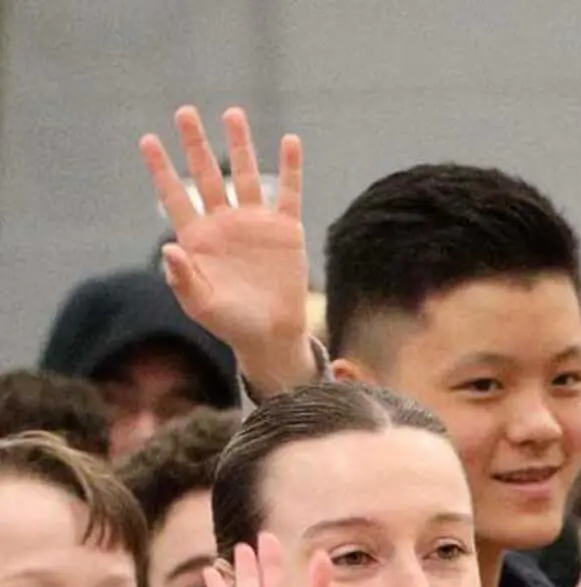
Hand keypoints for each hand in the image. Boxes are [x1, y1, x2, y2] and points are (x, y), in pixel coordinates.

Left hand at [142, 105, 312, 391]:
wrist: (272, 337)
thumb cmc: (232, 325)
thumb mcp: (201, 306)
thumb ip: (182, 278)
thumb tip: (167, 248)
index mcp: (198, 237)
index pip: (175, 196)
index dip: (161, 169)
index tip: (148, 141)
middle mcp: (224, 223)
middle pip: (207, 174)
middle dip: (195, 143)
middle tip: (185, 112)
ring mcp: (255, 223)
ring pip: (246, 175)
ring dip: (240, 144)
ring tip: (233, 114)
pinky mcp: (285, 231)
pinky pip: (288, 193)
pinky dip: (290, 168)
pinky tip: (290, 142)